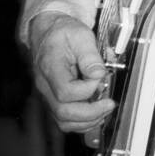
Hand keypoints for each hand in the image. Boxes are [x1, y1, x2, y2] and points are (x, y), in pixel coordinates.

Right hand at [29, 13, 115, 134]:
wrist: (47, 32)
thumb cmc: (63, 33)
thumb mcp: (80, 35)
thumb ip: (90, 55)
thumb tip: (99, 74)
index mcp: (50, 67)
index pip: (65, 91)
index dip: (87, 90)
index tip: (101, 77)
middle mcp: (45, 86)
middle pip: (63, 113)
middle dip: (91, 113)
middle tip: (109, 104)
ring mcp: (47, 95)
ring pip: (63, 121)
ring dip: (87, 121)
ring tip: (105, 110)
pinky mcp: (53, 100)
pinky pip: (64, 120)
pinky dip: (81, 123)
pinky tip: (96, 115)